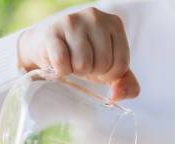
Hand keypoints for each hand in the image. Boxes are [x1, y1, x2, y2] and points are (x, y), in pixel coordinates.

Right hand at [17, 7, 139, 100]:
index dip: (109, 74)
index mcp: (114, 23)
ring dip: (76, 71)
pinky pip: (62, 63)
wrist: (48, 46)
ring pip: (83, 64)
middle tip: (83, 62)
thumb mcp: (110, 69)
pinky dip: (61, 71)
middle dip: (92, 71)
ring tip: (72, 60)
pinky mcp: (52, 31)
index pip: (122, 63)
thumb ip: (126, 84)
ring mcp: (73, 21)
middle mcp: (95, 16)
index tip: (99, 67)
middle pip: (103, 63)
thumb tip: (117, 95)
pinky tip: (60, 62)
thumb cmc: (84, 56)